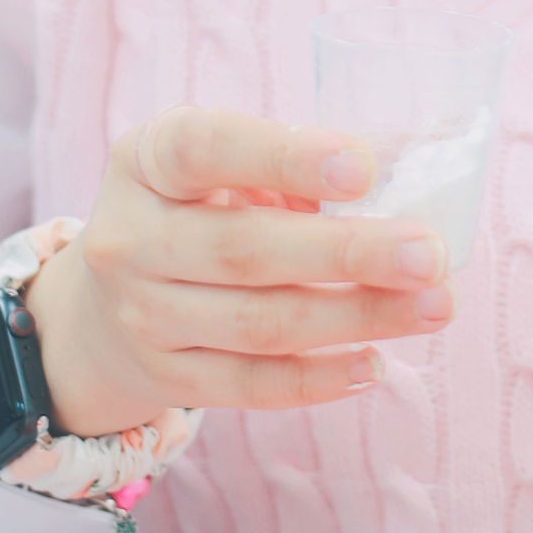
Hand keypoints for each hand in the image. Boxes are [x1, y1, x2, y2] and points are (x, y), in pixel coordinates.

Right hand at [25, 108, 455, 435]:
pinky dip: (320, 377)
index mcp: (146, 160)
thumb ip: (303, 160)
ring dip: (357, 316)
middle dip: (349, 252)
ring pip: (260, 324)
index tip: (364, 167)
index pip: (204, 148)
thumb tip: (434, 147)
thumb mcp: (223, 165)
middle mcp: (130, 239)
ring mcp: (141, 315)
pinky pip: (251, 384)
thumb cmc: (196, 212)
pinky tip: (378, 361)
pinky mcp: (165, 377)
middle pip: (245, 249)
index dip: (284, 156)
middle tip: (431, 252)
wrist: (98, 311)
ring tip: (435, 305)